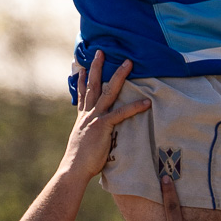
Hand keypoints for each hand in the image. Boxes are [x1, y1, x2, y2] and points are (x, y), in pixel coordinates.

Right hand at [62, 51, 149, 181]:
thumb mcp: (82, 143)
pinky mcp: (103, 126)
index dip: (81, 80)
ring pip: (108, 91)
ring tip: (128, 63)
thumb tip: (91, 139)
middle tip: (100, 51)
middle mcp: (87, 114)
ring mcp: (95, 118)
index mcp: (82, 118)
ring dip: (118, 76)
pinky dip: (134, 107)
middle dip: (96, 67)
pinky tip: (146, 102)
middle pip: (92, 85)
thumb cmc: (80, 162)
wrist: (73, 169)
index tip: (81, 67)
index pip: (82, 94)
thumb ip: (88, 136)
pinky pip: (121, 113)